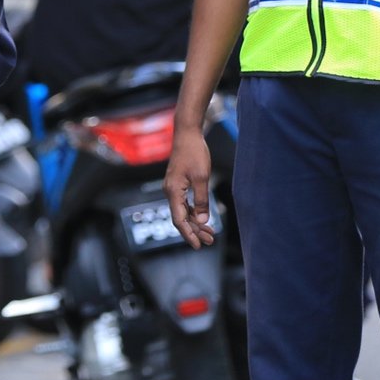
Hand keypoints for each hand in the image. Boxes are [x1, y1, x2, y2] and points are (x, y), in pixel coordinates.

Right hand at [163, 129, 215, 247]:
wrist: (187, 134)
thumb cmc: (194, 152)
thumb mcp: (201, 178)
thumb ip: (202, 200)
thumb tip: (203, 220)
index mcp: (173, 191)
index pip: (179, 220)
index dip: (188, 234)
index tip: (197, 246)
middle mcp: (170, 191)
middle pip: (181, 218)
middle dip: (195, 231)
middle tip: (210, 241)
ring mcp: (173, 188)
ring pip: (183, 212)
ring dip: (195, 223)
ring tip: (209, 233)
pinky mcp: (178, 184)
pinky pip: (184, 203)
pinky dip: (194, 212)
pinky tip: (203, 217)